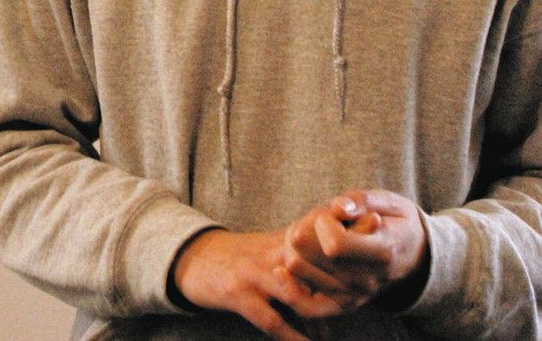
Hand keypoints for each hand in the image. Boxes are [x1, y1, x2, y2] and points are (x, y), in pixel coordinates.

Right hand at [173, 228, 352, 340]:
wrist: (194, 257)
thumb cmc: (241, 259)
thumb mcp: (274, 250)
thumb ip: (305, 263)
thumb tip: (339, 295)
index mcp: (284, 240)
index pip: (323, 239)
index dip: (349, 246)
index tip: (376, 258)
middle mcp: (272, 253)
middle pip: (316, 263)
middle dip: (345, 280)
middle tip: (367, 293)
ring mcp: (256, 273)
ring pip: (298, 294)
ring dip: (323, 311)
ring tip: (342, 320)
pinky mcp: (239, 294)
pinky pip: (272, 320)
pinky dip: (293, 337)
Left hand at [284, 190, 427, 304]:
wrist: (414, 254)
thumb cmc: (396, 221)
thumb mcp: (388, 201)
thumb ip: (361, 201)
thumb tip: (338, 208)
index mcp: (383, 251)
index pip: (336, 245)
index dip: (322, 221)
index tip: (330, 210)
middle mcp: (369, 280)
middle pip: (315, 259)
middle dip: (303, 231)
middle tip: (313, 217)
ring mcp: (356, 296)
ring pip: (307, 277)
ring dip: (293, 250)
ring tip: (302, 232)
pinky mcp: (344, 305)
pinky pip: (310, 307)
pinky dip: (291, 291)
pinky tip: (279, 269)